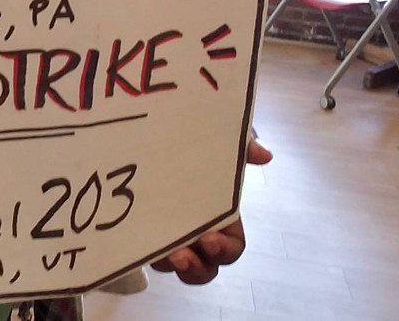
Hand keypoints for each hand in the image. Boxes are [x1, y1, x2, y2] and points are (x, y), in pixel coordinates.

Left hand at [150, 131, 271, 284]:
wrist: (145, 131)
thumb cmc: (190, 139)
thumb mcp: (218, 139)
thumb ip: (242, 145)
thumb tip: (264, 154)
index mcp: (219, 216)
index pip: (231, 246)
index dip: (223, 249)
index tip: (209, 239)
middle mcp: (194, 230)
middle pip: (204, 267)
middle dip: (196, 267)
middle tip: (181, 254)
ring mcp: (164, 232)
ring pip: (171, 264)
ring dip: (167, 263)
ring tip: (158, 251)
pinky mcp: (137, 227)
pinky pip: (141, 251)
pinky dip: (140, 250)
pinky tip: (133, 241)